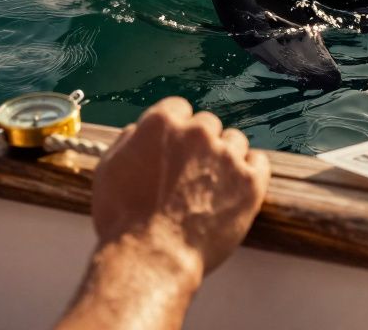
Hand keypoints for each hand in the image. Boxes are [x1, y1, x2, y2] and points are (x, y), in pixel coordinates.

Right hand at [91, 97, 269, 281]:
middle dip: (200, 145)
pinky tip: (238, 186)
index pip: (178, 108)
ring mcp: (227, 156)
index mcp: (162, 123)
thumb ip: (128, 141)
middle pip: (207, 125)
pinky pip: (259, 162)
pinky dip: (250, 171)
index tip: (175, 148)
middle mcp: (198, 132)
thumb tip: (137, 130)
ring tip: (213, 185)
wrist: (152, 258)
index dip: (175, 130)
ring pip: (234, 141)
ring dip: (225, 157)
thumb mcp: (108, 170)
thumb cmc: (123, 220)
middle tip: (191, 173)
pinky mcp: (250, 182)